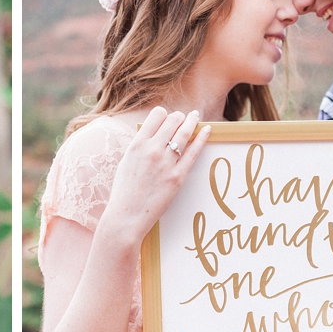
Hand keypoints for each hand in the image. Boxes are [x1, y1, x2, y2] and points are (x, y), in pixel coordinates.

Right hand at [103, 106, 210, 244]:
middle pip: (173, 120)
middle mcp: (151, 150)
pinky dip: (202, 138)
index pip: (157, 115)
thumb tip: (152, 135)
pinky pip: (193, 152)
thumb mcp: (126, 163)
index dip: (164, 115)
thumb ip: (139, 147)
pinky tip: (207, 130)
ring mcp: (166, 163)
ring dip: (191, 122)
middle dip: (179, 117)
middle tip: (183, 119)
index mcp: (137, 145)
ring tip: (195, 117)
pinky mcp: (177, 177)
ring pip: (184, 132)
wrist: (127, 216)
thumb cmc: (124, 192)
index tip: (167, 119)